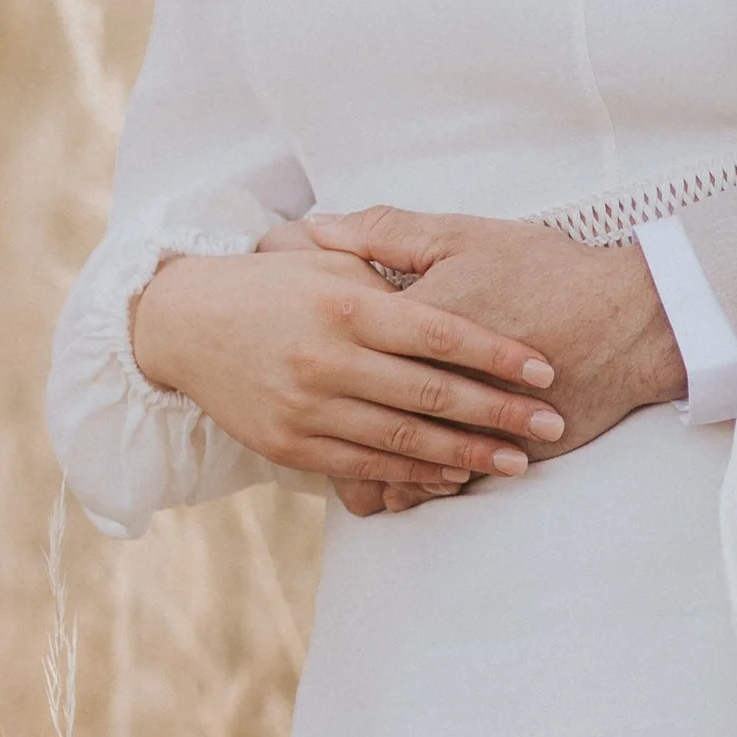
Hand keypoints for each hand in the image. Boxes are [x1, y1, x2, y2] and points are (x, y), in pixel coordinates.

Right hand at [129, 242, 563, 497]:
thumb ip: (390, 267)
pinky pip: (364, 466)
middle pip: (432, 392)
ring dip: (467, 454)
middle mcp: (328, 358)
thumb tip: (456, 276)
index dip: (497, 354)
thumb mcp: (329, 260)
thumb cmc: (273, 284)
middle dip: (500, 412)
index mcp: (347, 305)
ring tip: (518, 460)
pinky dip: (414, 473)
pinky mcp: (289, 445)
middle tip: (551, 423)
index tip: (545, 370)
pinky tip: (453, 476)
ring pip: (403, 438)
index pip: (440, 333)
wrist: (184, 323)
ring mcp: (307, 406)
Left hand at [302, 208, 686, 517]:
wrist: (631, 319)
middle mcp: (435, 374)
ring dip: (370, 471)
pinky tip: (402, 493)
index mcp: (415, 318)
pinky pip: (447, 480)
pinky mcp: (502, 450)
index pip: (342, 343)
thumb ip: (388, 232)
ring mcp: (470, 421)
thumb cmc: (548, 269)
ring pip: (399, 458)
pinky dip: (421, 487)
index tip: (273, 366)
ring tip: (345, 478)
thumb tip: (318, 227)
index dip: (302, 360)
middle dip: (319, 419)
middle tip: (285, 420)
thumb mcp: (465, 235)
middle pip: (359, 409)